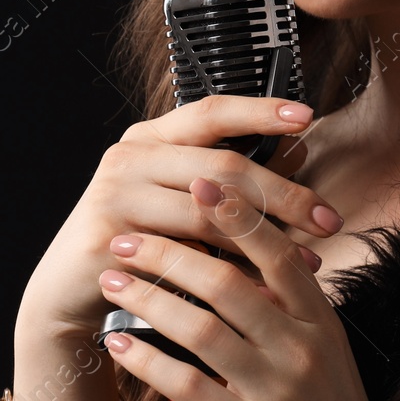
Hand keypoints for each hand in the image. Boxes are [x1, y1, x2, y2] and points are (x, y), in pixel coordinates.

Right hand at [14, 95, 345, 343]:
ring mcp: (114, 195)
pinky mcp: (107, 238)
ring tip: (308, 257)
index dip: (259, 110)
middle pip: (222, 167)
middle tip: (328, 218)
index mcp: (152, 136)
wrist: (71, 290)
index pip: (212, 111)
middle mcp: (130, 156)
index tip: (306, 116)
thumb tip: (300, 156)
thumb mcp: (182, 198)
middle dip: (284, 195)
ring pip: (208, 214)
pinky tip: (268, 286)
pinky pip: (185, 257)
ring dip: (266, 239)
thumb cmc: (140, 237)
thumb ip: (230, 178)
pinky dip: (233, 272)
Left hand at [98, 175, 396, 400]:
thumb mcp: (328, 348)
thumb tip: (252, 248)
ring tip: (113, 280)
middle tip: (126, 239)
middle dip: (169, 253)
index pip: (278, 251)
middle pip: (228, 283)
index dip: (237, 212)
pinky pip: (187, 384)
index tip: (197, 179)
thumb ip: (293, 303)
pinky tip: (119, 340)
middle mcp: (301, 349)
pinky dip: (148, 357)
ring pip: (202, 328)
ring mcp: (275, 393)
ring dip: (148, 299)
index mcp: (321, 321)